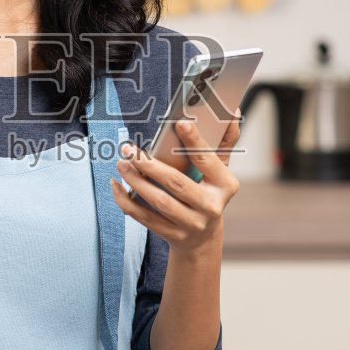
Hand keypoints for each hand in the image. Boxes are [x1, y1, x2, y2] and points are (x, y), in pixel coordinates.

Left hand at [110, 113, 240, 253]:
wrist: (203, 237)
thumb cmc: (209, 193)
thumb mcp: (220, 170)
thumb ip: (224, 142)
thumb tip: (232, 112)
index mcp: (226, 185)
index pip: (207, 160)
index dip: (194, 141)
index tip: (180, 123)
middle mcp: (211, 206)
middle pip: (177, 183)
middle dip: (149, 165)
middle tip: (129, 149)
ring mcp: (192, 224)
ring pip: (159, 201)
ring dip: (136, 182)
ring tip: (122, 164)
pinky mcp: (173, 235)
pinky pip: (145, 218)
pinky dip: (127, 201)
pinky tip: (117, 186)